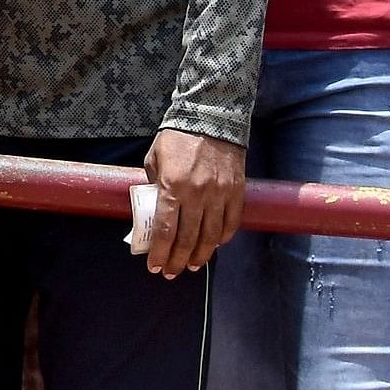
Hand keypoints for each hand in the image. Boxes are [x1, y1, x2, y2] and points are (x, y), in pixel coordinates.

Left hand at [141, 127, 244, 277]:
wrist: (211, 117)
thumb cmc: (177, 138)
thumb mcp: (154, 159)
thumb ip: (153, 185)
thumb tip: (153, 210)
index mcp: (172, 186)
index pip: (166, 230)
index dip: (160, 252)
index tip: (155, 266)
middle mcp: (197, 194)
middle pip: (188, 238)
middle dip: (178, 260)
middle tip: (171, 272)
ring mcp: (219, 194)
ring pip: (211, 236)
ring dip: (200, 255)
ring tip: (192, 265)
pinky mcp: (236, 191)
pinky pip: (231, 222)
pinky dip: (222, 238)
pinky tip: (214, 246)